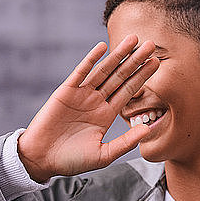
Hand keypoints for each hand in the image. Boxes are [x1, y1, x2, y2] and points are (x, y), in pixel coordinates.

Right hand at [17, 35, 158, 181]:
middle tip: (152, 45)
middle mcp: (97, 101)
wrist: (42, 159)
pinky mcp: (66, 91)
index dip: (142, 77)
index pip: (129, 91)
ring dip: (118, 55)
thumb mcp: (104, 155)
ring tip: (134, 40)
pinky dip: (91, 60)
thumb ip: (125, 143)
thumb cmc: (72, 160)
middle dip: (136, 61)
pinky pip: (81, 72)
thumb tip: (147, 129)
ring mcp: (82, 94)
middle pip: (120, 76)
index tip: (156, 63)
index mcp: (107, 115)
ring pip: (104, 70)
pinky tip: (103, 48)